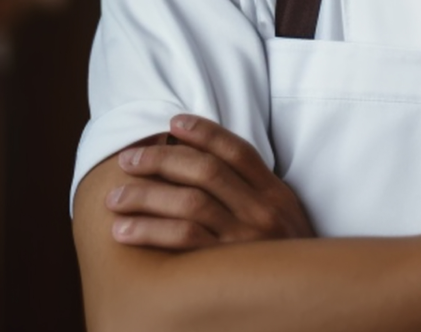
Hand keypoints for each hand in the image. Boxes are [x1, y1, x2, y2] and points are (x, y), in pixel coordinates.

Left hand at [106, 114, 313, 249]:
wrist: (306, 299)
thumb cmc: (285, 258)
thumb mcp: (282, 219)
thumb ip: (254, 193)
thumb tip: (204, 163)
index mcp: (276, 194)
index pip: (237, 150)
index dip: (203, 132)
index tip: (171, 122)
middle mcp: (262, 212)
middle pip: (206, 171)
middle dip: (161, 159)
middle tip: (127, 160)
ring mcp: (245, 240)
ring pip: (189, 202)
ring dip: (145, 195)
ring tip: (114, 197)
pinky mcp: (226, 268)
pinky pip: (183, 241)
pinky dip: (149, 230)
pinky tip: (124, 231)